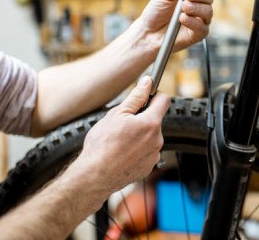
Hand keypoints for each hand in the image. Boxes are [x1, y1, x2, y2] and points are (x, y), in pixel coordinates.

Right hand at [72, 76, 167, 194]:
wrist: (94, 176)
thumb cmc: (102, 145)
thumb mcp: (117, 114)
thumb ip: (136, 97)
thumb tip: (147, 82)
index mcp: (151, 123)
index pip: (164, 100)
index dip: (154, 95)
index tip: (145, 96)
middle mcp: (157, 140)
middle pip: (155, 120)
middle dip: (142, 118)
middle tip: (123, 123)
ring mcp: (154, 155)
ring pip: (150, 137)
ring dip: (140, 135)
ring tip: (119, 141)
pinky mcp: (148, 167)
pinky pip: (146, 152)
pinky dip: (137, 150)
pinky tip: (122, 153)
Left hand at [136, 0, 212, 51]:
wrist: (148, 32)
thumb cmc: (156, 12)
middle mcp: (198, 5)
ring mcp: (199, 20)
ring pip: (208, 11)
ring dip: (196, 8)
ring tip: (183, 8)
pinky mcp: (197, 34)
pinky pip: (202, 27)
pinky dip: (193, 22)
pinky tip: (183, 19)